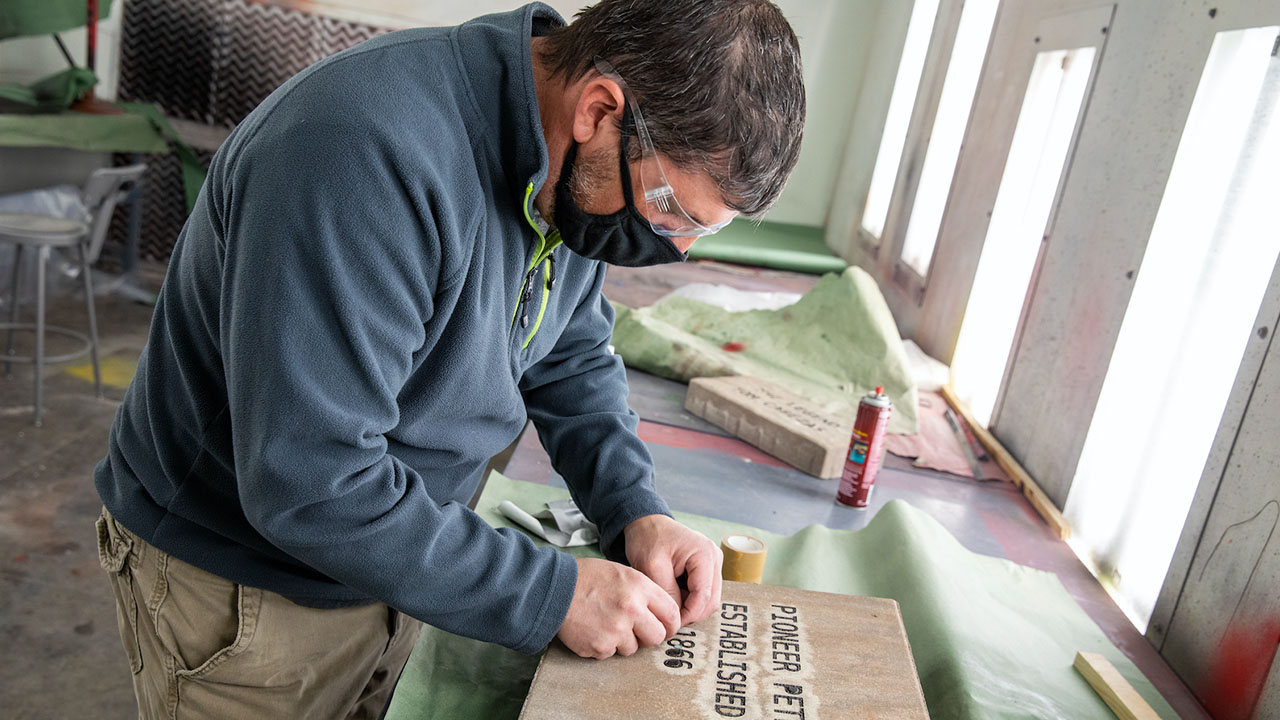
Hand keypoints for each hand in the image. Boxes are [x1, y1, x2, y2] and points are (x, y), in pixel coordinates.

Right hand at [556, 557, 680, 658]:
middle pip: (658, 637)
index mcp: (640, 587)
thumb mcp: (623, 573)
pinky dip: (603, 645)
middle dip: (649, 636)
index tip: (666, 627)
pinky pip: (610, 654)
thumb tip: (663, 616)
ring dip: (623, 641)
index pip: (672, 613)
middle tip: (636, 630)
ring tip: (606, 623)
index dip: (671, 624)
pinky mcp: (599, 646)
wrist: (555, 588)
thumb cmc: (588, 578)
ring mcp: (615, 630)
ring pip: (633, 649)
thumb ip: (645, 593)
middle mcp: (631, 610)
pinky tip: (593, 629)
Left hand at [623, 514, 722, 625]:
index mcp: (704, 554)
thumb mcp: (652, 567)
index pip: (704, 596)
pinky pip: (704, 593)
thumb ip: (668, 593)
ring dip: (691, 608)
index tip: (670, 623)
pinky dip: (690, 600)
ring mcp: (714, 563)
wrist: (647, 524)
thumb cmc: (648, 540)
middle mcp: (715, 558)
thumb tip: (677, 617)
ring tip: (669, 605)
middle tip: (669, 620)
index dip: (688, 614)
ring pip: (709, 599)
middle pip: (711, 600)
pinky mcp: (708, 568)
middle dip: (691, 614)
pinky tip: (674, 597)